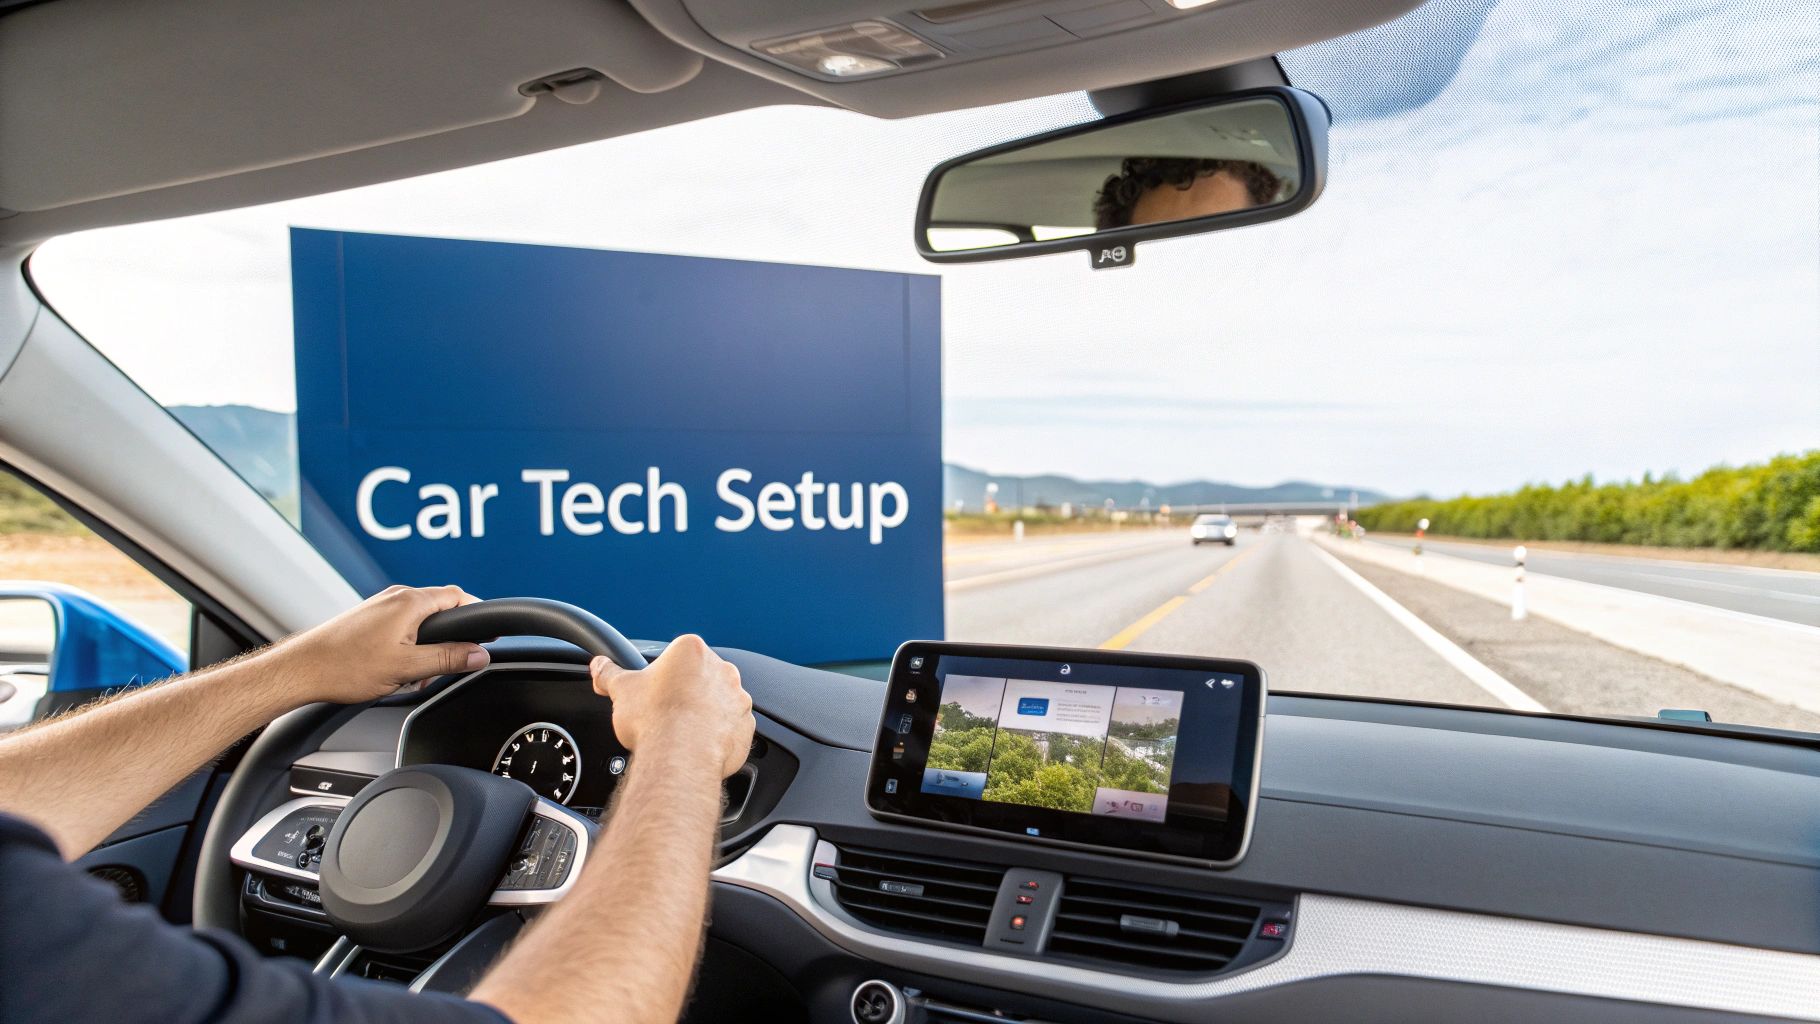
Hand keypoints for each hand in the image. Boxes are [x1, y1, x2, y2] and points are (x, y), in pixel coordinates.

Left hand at [278, 585, 489, 703]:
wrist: (301, 670)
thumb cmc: (345, 666)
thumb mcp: (407, 667)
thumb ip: (448, 659)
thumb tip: (480, 655)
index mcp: (410, 602)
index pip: (458, 597)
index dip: (477, 615)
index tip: (487, 634)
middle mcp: (396, 597)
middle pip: (440, 611)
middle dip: (447, 642)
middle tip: (439, 671)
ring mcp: (380, 607)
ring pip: (420, 623)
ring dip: (425, 650)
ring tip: (411, 677)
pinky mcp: (369, 619)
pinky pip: (401, 628)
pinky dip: (408, 648)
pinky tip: (395, 672)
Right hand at [591, 635, 753, 777]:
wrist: (680, 757)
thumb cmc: (654, 719)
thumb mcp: (621, 690)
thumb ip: (609, 674)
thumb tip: (600, 667)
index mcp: (692, 651)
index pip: (675, 658)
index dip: (660, 678)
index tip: (652, 693)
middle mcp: (722, 670)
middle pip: (698, 679)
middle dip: (683, 695)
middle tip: (663, 714)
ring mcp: (737, 698)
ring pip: (716, 703)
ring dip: (702, 715)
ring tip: (679, 733)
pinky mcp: (746, 726)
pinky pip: (730, 728)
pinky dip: (716, 736)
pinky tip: (696, 746)